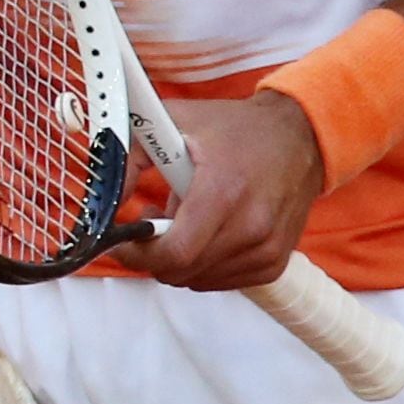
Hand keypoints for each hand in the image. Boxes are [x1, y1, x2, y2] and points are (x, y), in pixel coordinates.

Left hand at [103, 90, 324, 290]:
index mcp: (223, 192)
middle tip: (151, 222)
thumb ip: (128, 158)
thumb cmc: (234, 128)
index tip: (123, 241)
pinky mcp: (274, 262)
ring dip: (179, 259)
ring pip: (198, 280)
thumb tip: (103, 201)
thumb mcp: (172, 122)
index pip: (174, 254)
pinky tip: (208, 232)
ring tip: (184, 220)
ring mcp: (266, 249)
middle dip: (153, 253)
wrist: (299, 136)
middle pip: (181, 271)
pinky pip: (221, 281)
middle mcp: (250, 226)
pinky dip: (204, 265)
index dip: (138, 254)